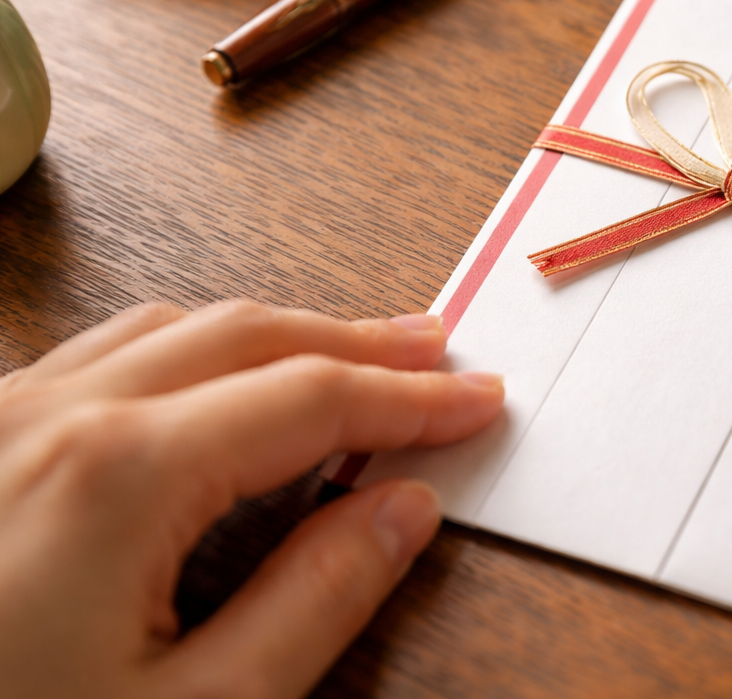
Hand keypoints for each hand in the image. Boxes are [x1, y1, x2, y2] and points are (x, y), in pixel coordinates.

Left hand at [0, 300, 502, 698]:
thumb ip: (313, 602)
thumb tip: (400, 513)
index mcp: (117, 475)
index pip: (312, 398)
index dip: (412, 400)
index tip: (479, 403)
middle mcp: (48, 421)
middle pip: (245, 336)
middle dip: (356, 341)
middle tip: (437, 357)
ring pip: (166, 332)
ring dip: (273, 336)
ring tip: (348, 356)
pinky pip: (96, 359)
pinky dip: (188, 354)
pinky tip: (212, 386)